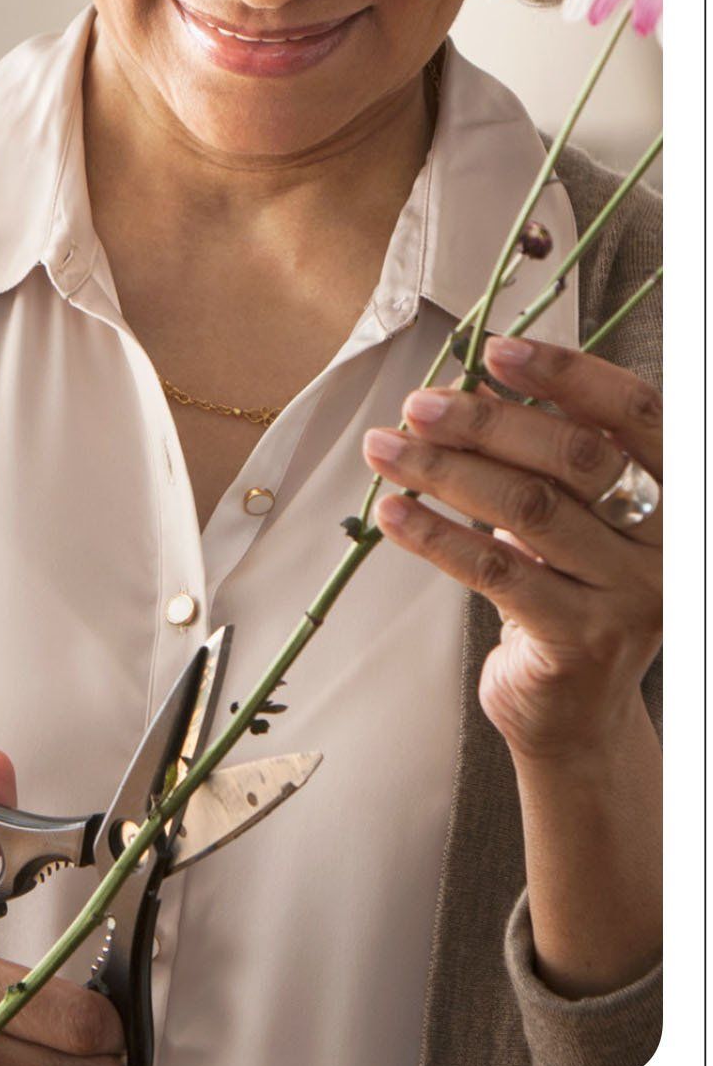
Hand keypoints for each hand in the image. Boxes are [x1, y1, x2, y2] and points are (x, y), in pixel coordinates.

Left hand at [362, 336, 661, 766]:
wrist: (576, 714)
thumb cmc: (570, 594)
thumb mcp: (581, 519)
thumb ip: (552, 456)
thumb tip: (468, 385)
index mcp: (678, 494)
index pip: (636, 412)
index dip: (567, 374)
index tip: (497, 351)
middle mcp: (668, 544)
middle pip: (575, 458)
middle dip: (486, 421)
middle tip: (418, 405)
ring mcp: (630, 596)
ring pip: (528, 510)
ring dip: (445, 471)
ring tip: (386, 449)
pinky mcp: (579, 641)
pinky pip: (496, 571)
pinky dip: (436, 535)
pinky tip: (394, 513)